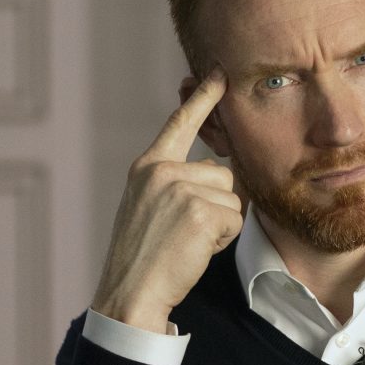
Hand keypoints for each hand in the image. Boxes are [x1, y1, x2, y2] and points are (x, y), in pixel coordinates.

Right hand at [91, 75, 241, 332]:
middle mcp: (161, 170)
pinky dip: (223, 239)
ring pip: (232, 196)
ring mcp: (179, 188)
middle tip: (184, 233)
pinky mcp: (199, 211)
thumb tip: (220, 169)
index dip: (202, 97)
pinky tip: (194, 250)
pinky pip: (235, 219)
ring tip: (187, 242)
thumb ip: (174, 182)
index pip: (180, 123)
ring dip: (220, 223)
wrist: (130, 293)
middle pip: (222, 172)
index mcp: (147, 167)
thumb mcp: (149, 206)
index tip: (218, 71)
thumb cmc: (142, 257)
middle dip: (217, 203)